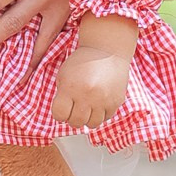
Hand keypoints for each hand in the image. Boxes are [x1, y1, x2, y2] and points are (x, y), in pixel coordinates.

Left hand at [51, 16, 138, 131]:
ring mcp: (103, 100)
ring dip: (87, 118)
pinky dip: (100, 115)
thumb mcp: (63, 75)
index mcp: (70, 88)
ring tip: (86, 108)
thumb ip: (61, 95)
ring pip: (92, 124)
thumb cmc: (83, 61)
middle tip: (74, 110)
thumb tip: (62, 115)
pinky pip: (106, 118)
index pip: (59, 115)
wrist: (107, 51)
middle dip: (72, 118)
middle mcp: (87, 96)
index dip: (59, 114)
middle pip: (76, 122)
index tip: (62, 109)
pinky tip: (98, 105)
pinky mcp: (116, 101)